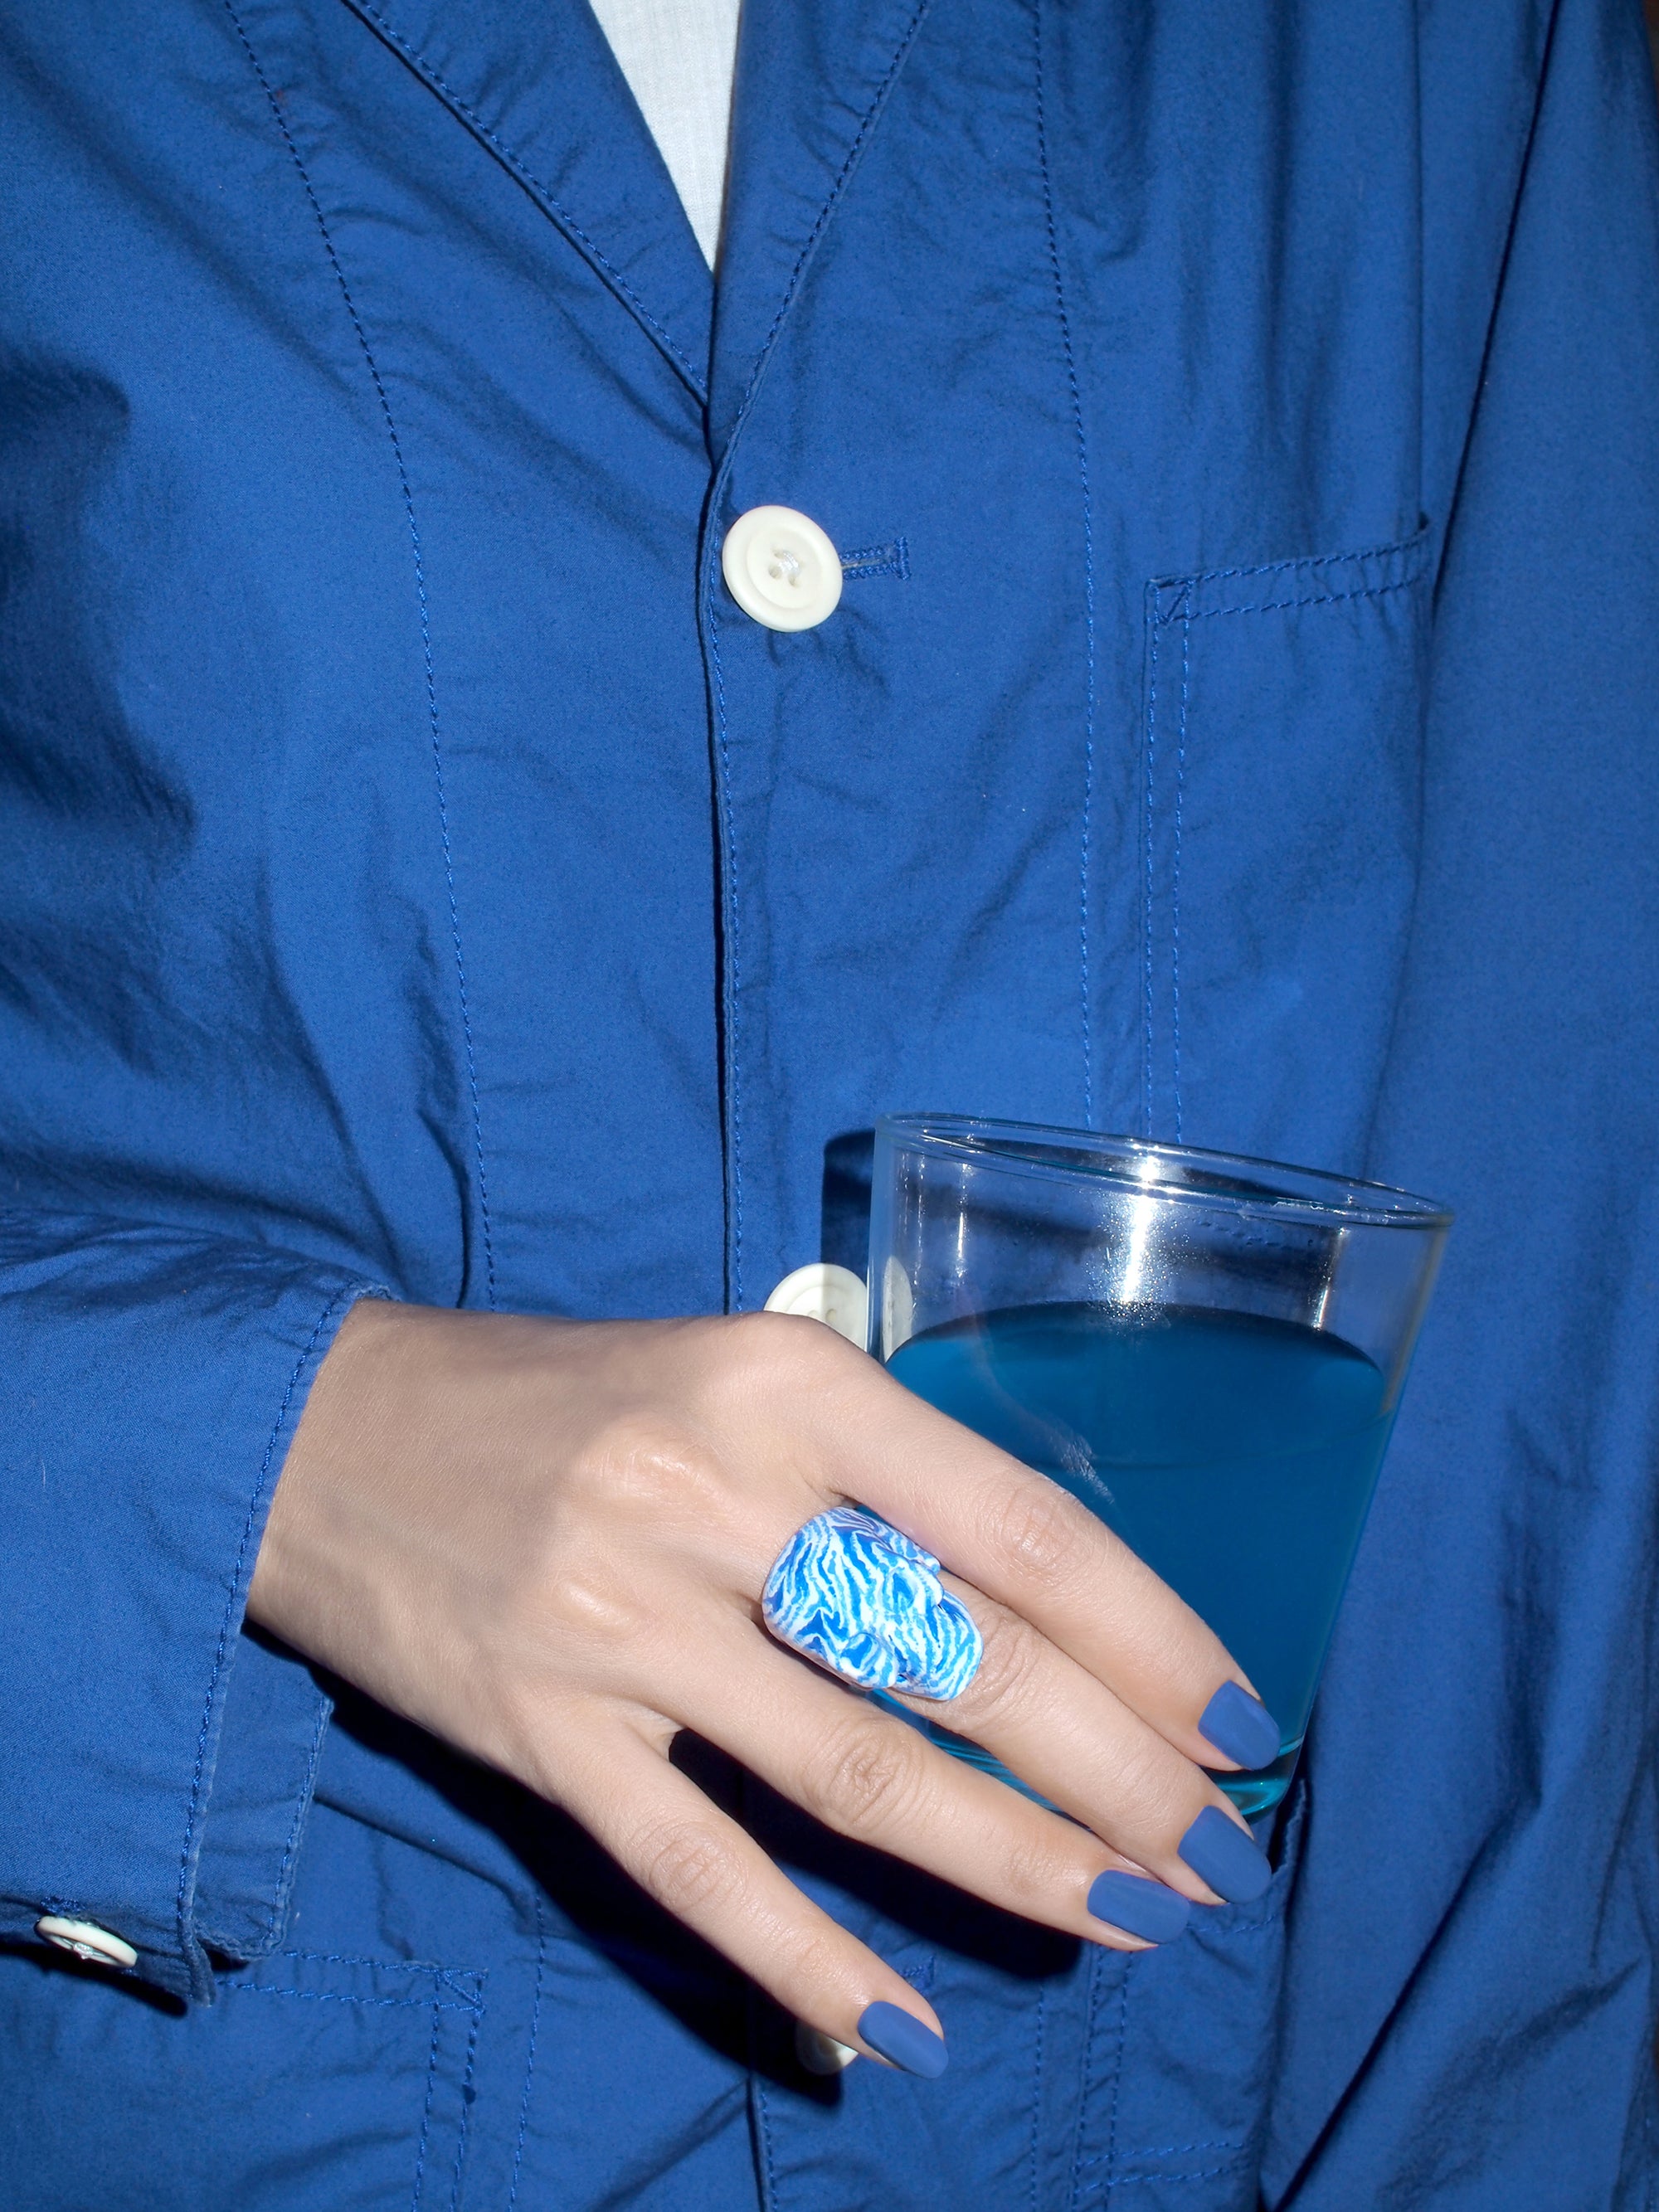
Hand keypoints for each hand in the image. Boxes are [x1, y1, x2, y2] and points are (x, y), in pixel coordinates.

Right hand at [249, 1300, 1272, 2074]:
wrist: (320, 1432)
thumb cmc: (563, 1395)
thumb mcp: (731, 1371)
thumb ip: (870, 1461)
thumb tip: (1043, 1598)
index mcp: (782, 1385)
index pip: (1014, 1527)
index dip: (1147, 1635)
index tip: (1237, 1718)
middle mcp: (709, 1496)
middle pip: (960, 1661)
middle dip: (1118, 1775)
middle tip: (1217, 1854)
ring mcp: (618, 1621)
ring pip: (856, 1776)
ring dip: (1013, 1865)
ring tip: (1128, 1920)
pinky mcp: (539, 1733)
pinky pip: (698, 1870)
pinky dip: (808, 1960)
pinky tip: (903, 2030)